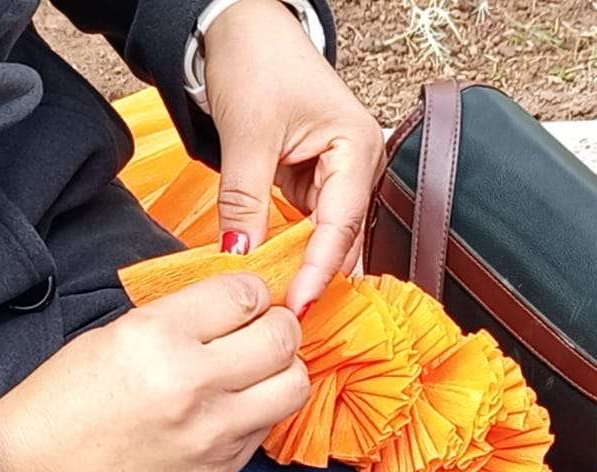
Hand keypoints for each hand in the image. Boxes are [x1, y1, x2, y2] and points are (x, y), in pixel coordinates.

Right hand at [0, 274, 308, 471]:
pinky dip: (262, 411)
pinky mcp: (219, 471)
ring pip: (293, 385)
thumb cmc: (60, 405)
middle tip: (266, 329)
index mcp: (156, 337)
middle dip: (280, 325)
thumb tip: (234, 306)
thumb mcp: (112, 336)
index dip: (253, 292)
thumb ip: (179, 320)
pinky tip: (235, 407)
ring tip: (261, 369)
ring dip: (284, 369)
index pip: (243, 294)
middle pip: (282, 337)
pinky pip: (268, 428)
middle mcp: (192, 382)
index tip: (247, 299)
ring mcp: (212, 432)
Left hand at [203, 0, 383, 312]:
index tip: (298, 303)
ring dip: (303, 267)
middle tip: (286, 316)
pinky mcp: (313, 180)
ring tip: (280, 304)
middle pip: (342, 238)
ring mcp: (336, 175)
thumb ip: (244, 200)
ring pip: (324, 237)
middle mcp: (357, 165)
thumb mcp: (247, 135)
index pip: (341, 224)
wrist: (239, 28)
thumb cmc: (258, 60)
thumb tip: (241, 256)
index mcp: (356, 147)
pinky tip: (276, 274)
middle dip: (315, 276)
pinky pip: (306, 226)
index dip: (319, 269)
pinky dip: (290, 249)